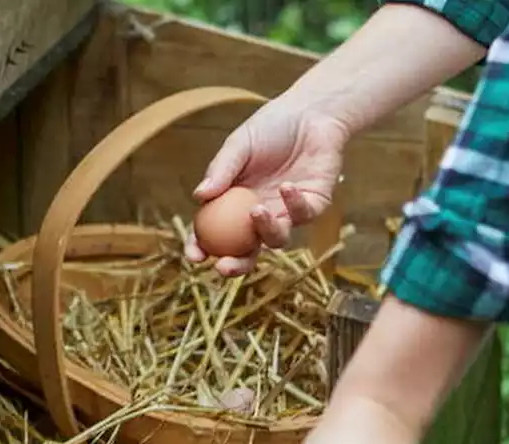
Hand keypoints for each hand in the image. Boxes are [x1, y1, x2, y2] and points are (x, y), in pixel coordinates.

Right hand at [185, 96, 349, 275]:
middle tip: (224, 266)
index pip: (214, 234)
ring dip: (266, 231)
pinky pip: (303, 215)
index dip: (203, 248)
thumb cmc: (271, 127)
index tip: (194, 257)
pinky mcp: (314, 204)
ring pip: (277, 239)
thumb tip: (199, 197)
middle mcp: (260, 214)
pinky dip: (293, 204)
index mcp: (235, 204)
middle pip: (247, 251)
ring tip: (255, 211)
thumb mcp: (239, 145)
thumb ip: (221, 170)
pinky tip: (286, 187)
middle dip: (236, 265)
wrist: (310, 112)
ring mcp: (287, 213)